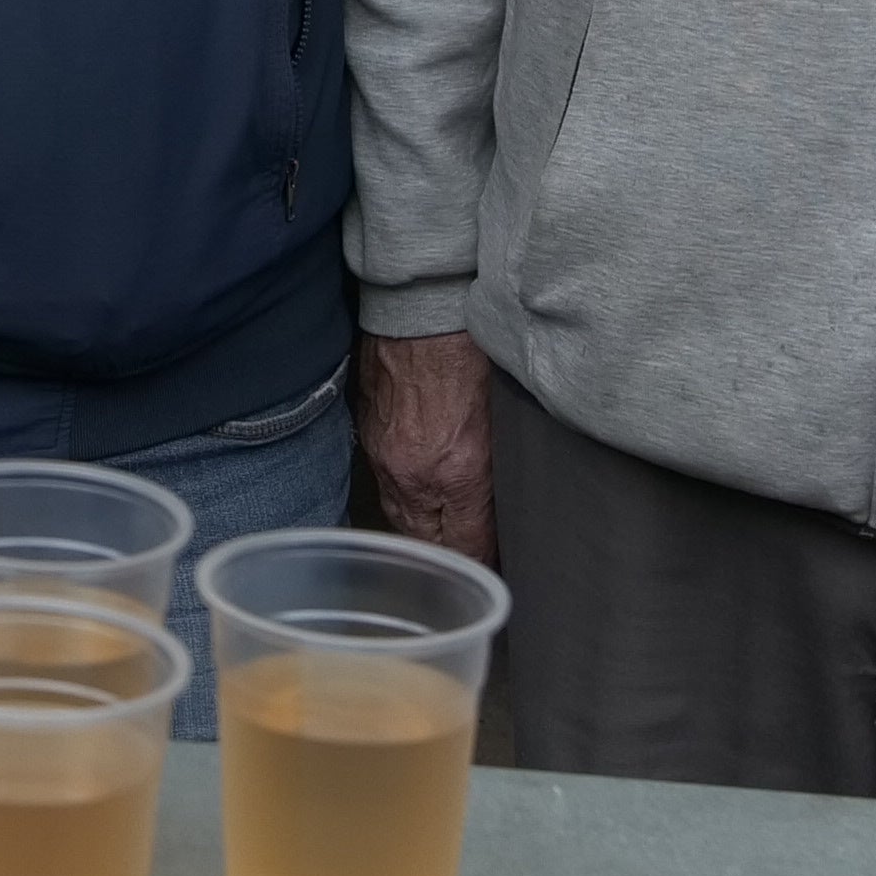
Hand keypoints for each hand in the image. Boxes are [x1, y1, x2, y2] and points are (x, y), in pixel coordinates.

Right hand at [356, 328, 496, 558]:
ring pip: (402, 519)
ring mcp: (385, 456)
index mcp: (456, 472)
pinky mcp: (370, 436)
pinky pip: (386, 485)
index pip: (467, 549)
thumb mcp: (506, 421)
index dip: (485, 565)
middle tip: (474, 556)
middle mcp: (413, 473)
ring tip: (448, 533)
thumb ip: (502, 474)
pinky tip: (422, 492)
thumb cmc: (473, 352)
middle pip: (428, 543)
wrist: (424, 307)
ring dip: (426, 530)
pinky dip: (405, 497)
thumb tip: (505, 511)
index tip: (498, 569)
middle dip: (451, 555)